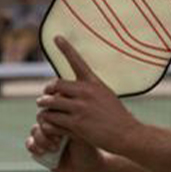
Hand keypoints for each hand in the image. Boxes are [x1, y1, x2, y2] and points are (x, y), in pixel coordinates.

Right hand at [26, 118, 104, 171]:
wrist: (88, 169)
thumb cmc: (88, 150)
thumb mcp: (79, 135)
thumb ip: (64, 127)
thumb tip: (44, 125)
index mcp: (64, 116)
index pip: (52, 107)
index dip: (53, 116)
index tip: (64, 128)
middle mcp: (54, 124)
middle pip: (40, 117)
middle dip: (47, 129)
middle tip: (58, 140)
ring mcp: (46, 136)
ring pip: (34, 130)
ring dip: (41, 139)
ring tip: (54, 149)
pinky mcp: (40, 148)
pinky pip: (30, 143)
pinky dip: (33, 146)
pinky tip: (42, 152)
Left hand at [35, 35, 138, 154]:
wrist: (127, 135)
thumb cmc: (116, 116)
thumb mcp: (105, 94)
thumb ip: (89, 88)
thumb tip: (72, 85)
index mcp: (94, 83)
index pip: (77, 61)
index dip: (66, 48)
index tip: (56, 37)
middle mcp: (86, 92)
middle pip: (56, 85)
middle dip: (47, 90)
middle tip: (44, 96)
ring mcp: (81, 108)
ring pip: (51, 102)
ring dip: (44, 106)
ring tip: (43, 108)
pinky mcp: (77, 124)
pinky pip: (53, 119)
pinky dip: (48, 121)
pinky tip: (48, 124)